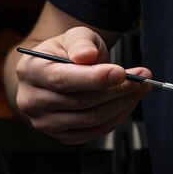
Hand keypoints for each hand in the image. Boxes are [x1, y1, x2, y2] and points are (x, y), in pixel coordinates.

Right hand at [14, 27, 151, 143]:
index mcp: (29, 71)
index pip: (62, 80)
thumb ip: (81, 42)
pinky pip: (96, 131)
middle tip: (143, 79)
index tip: (122, 72)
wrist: (58, 72)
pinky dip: (117, 117)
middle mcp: (31, 100)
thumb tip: (86, 56)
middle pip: (82, 102)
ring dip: (122, 104)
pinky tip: (127, 102)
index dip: (95, 78)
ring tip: (140, 88)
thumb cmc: (67, 53)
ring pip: (92, 119)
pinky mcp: (63, 136)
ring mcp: (45, 123)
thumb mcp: (75, 37)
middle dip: (118, 90)